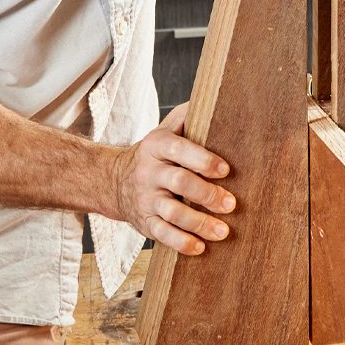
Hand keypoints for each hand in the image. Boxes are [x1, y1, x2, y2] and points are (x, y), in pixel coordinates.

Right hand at [109, 102, 234, 254]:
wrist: (114, 180)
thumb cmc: (156, 153)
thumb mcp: (165, 129)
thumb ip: (187, 116)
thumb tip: (216, 97)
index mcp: (157, 145)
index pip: (179, 149)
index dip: (202, 160)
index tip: (225, 170)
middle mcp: (149, 172)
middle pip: (178, 182)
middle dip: (206, 194)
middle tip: (231, 203)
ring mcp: (145, 199)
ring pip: (171, 212)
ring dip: (199, 223)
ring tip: (223, 231)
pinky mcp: (144, 222)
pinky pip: (162, 234)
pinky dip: (181, 242)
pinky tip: (200, 247)